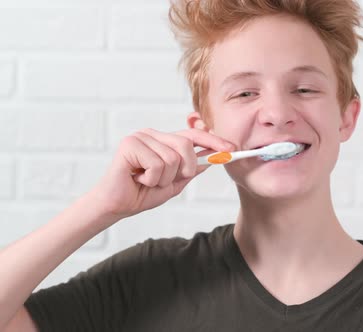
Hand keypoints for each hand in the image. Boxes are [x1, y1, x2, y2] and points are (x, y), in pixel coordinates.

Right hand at [88, 128, 234, 220]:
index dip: (214, 141)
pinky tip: (138, 179)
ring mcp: (141, 137)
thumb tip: (211, 160)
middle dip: (184, 168)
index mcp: (163, 140)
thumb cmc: (141, 194)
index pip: (193, 135)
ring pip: (173, 157)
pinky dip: (152, 179)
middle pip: (186, 145)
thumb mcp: (174, 184)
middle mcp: (153, 134)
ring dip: (164, 178)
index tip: (232, 148)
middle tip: (167, 180)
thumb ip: (190, 171)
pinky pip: (157, 164)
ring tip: (147, 181)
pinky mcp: (130, 144)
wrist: (115, 207)